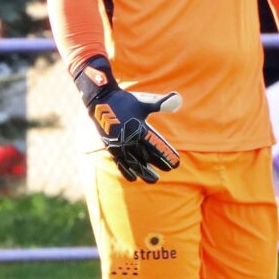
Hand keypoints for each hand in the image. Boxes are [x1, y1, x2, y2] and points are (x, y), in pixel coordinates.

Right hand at [73, 55, 180, 183]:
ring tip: (154, 180)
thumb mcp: (144, 101)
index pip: (156, 145)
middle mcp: (128, 139)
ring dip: (144, 172)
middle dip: (159, 164)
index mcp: (138, 128)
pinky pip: (119, 163)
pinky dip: (126, 171)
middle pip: (147, 156)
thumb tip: (178, 98)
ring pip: (133, 163)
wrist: (100, 101)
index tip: (176, 163)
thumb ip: (161, 103)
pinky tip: (134, 178)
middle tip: (169, 169)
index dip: (166, 155)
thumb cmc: (126, 100)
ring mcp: (119, 145)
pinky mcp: (111, 148)